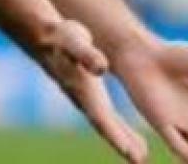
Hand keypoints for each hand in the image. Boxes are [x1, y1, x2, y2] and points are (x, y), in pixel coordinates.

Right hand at [31, 19, 149, 162]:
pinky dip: (121, 130)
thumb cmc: (62, 38)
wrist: (46, 37)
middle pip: (106, 127)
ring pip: (108, 126)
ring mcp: (87, 100)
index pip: (101, 117)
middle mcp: (84, 100)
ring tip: (141, 156)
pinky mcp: (91, 95)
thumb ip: (87, 55)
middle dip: (122, 144)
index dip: (115, 135)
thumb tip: (101, 67)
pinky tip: (133, 139)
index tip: (129, 152)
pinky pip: (108, 118)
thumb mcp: (76, 42)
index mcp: (83, 90)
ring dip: (123, 141)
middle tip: (139, 161)